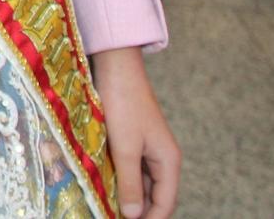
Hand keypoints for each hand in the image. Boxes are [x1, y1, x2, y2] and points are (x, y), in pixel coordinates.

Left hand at [93, 48, 179, 218]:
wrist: (116, 69)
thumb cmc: (123, 105)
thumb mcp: (125, 147)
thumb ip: (129, 183)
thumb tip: (133, 215)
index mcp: (168, 161)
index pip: (165, 203)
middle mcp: (161, 158)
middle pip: (154, 196)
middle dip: (137, 211)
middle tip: (112, 216)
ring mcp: (147, 149)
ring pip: (140, 183)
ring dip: (127, 196)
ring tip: (107, 208)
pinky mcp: (132, 141)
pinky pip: (130, 169)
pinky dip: (120, 180)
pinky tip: (105, 188)